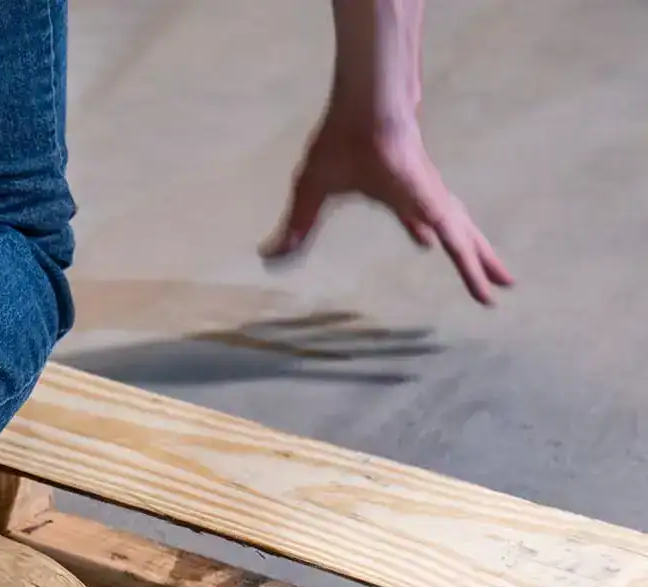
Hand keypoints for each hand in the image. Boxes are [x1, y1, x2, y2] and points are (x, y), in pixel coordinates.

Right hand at [262, 115, 512, 305]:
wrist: (364, 111)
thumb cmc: (340, 141)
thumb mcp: (311, 192)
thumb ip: (297, 226)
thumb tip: (270, 255)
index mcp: (393, 192)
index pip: (413, 213)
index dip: (421, 228)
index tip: (426, 242)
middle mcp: (420, 197)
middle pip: (450, 230)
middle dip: (470, 253)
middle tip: (491, 276)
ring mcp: (431, 200)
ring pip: (463, 237)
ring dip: (482, 262)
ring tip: (505, 284)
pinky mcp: (434, 204)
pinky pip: (458, 240)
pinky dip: (471, 260)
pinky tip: (486, 279)